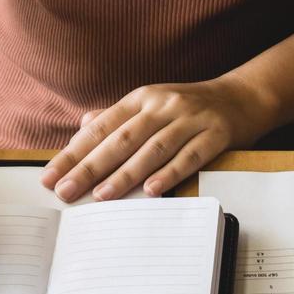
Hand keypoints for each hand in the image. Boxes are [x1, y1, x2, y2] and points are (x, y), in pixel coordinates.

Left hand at [41, 79, 275, 201]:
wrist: (242, 97)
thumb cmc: (190, 107)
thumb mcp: (152, 104)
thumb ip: (119, 118)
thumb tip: (83, 128)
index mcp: (141, 98)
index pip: (100, 127)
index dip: (74, 152)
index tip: (51, 175)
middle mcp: (162, 105)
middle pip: (121, 139)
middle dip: (90, 167)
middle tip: (66, 191)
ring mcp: (190, 120)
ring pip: (152, 149)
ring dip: (125, 174)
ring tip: (101, 196)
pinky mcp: (216, 135)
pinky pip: (190, 157)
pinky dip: (170, 174)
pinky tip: (153, 190)